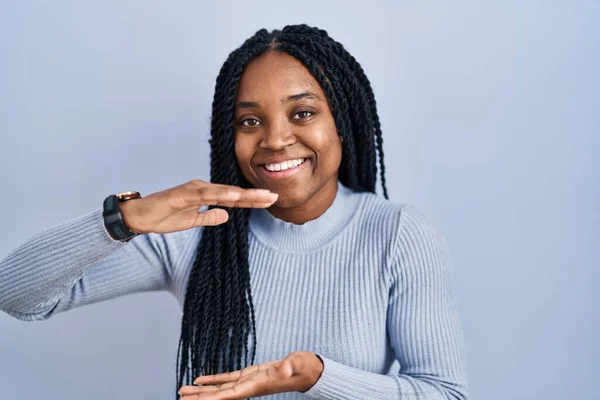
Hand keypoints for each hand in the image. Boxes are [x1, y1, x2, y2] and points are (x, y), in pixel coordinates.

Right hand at [119, 179, 277, 233]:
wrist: (139, 217)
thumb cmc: (163, 217)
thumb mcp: (192, 221)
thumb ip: (208, 217)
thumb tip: (226, 216)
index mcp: (206, 195)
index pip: (234, 199)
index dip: (253, 200)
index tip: (271, 200)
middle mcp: (202, 189)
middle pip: (233, 193)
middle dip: (254, 195)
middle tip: (274, 196)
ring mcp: (193, 189)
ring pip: (222, 191)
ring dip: (242, 195)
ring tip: (260, 197)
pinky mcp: (182, 194)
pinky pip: (204, 195)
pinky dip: (219, 195)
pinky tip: (232, 197)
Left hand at [178, 351, 323, 398]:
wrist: (311, 370)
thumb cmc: (305, 367)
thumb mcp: (297, 364)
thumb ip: (289, 367)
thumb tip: (285, 369)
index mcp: (257, 385)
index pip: (229, 395)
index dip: (211, 399)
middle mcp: (249, 387)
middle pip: (220, 396)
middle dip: (200, 398)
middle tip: (180, 398)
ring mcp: (248, 382)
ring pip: (220, 389)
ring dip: (202, 391)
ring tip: (183, 391)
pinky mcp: (250, 375)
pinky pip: (227, 379)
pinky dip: (213, 381)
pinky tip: (200, 380)